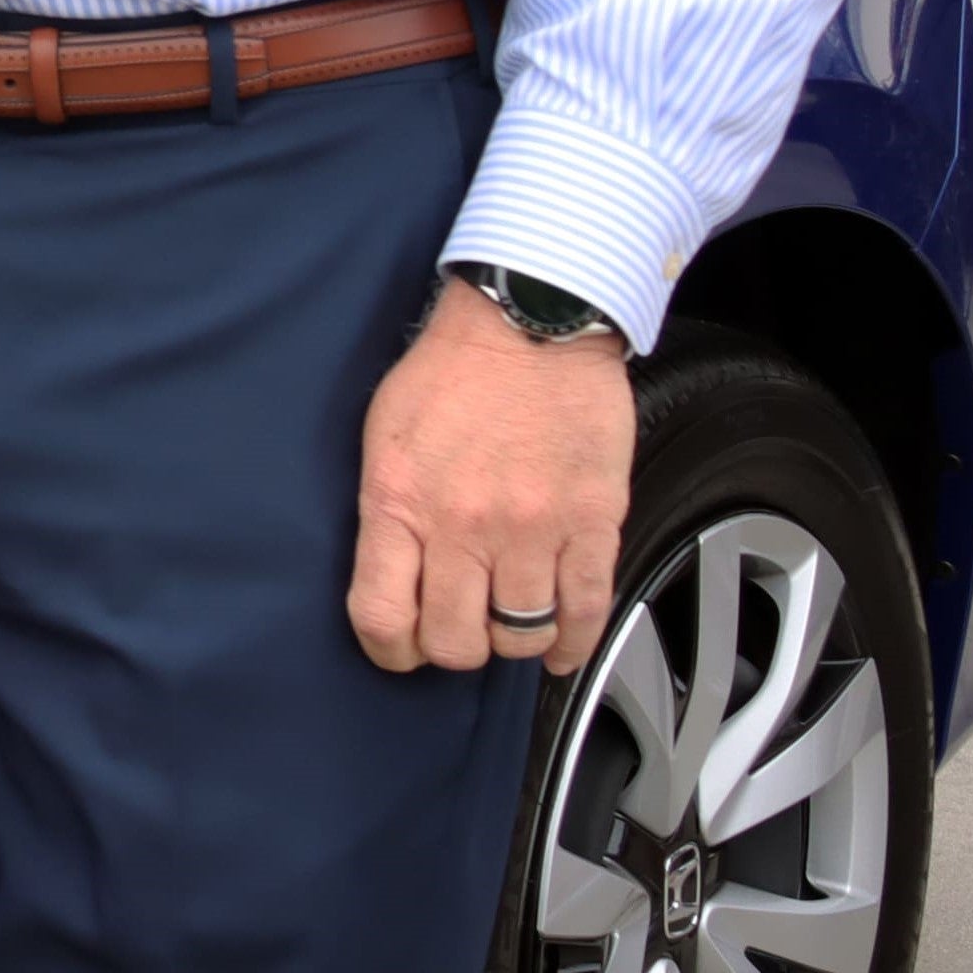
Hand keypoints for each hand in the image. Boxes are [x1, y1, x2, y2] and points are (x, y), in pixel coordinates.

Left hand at [346, 282, 634, 678]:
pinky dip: (571, 643)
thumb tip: (390, 574)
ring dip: (508, 638)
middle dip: (450, 647)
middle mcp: (464, 524)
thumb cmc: (453, 369)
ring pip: (519, 635)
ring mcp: (532, 529)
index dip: (387, 649)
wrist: (531, 323)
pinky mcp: (591, 525)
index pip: (380, 616)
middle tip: (456, 628)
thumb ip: (386, 510)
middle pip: (454, 642)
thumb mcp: (384, 436)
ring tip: (503, 617)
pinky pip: (585, 612)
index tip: (397, 647)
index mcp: (400, 501)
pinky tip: (558, 646)